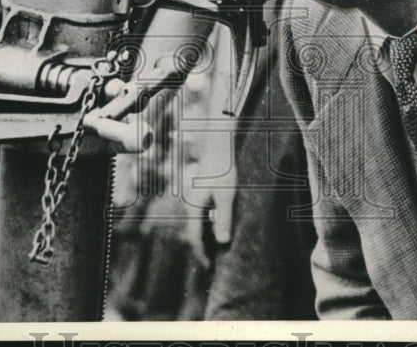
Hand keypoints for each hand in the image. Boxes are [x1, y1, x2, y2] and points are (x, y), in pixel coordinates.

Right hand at [182, 146, 236, 266]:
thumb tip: (222, 242)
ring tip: (211, 251)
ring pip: (195, 224)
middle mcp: (190, 205)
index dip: (201, 254)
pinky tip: (212, 229)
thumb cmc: (223, 170)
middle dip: (200, 250)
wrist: (216, 147)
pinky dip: (203, 227)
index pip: (195, 238)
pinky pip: (198, 216)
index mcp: (194, 207)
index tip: (208, 268)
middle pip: (192, 233)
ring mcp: (192, 199)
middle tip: (209, 265)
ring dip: (201, 238)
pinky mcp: (198, 193)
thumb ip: (223, 219)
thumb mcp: (226, 196)